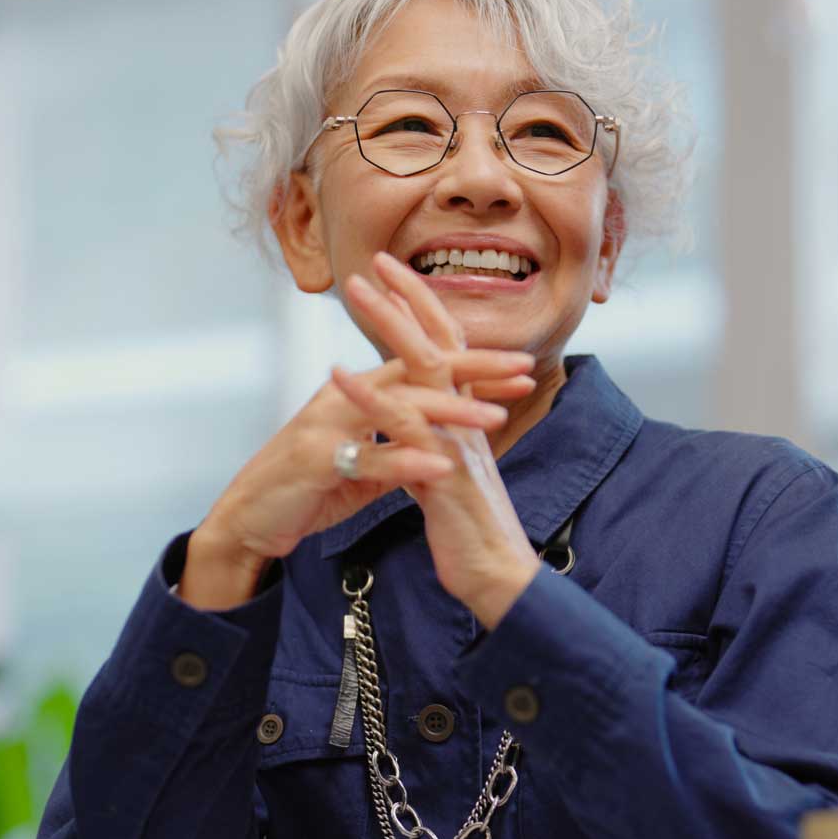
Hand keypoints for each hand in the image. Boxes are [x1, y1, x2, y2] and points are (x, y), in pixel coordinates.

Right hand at [180, 345, 534, 610]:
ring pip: (397, 410)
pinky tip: (440, 467)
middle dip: (475, 372)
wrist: (248, 517)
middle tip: (523, 371)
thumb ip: (396, 448)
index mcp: (358, 393)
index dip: (472, 365)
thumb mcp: (360, 464)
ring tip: (494, 420)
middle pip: (417, 372)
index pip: (422, 366)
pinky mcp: (315, 460)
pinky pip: (368, 459)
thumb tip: (438, 449)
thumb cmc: (305, 487)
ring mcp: (328, 425)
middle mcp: (344, 397)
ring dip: (449, 413)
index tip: (521, 367)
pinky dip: (405, 463)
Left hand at [333, 255, 542, 628]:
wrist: (499, 578)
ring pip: (425, 369)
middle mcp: (467, 420)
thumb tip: (411, 428)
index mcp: (467, 420)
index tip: (398, 278)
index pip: (448, 350)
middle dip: (409, 298)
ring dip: (389, 325)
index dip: (424, 311)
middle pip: (440, 343)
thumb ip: (432, 445)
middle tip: (376, 261)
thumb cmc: (472, 533)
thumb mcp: (450, 478)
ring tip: (358, 291)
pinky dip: (368, 397)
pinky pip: (403, 426)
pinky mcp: (443, 472)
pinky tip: (338, 375)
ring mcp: (457, 441)